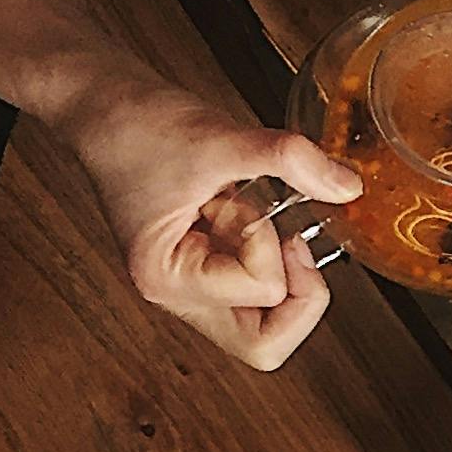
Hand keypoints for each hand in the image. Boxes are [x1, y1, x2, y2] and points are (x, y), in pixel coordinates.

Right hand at [52, 66, 358, 371]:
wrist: (103, 104)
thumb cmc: (136, 125)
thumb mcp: (221, 137)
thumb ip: (289, 159)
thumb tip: (348, 186)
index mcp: (166, 278)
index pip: (263, 293)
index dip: (269, 243)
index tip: (238, 200)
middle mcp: (178, 295)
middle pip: (267, 346)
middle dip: (297, 295)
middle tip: (291, 242)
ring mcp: (194, 285)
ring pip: (268, 326)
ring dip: (283, 274)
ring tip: (255, 221)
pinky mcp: (208, 267)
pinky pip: (259, 290)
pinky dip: (272, 256)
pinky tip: (249, 216)